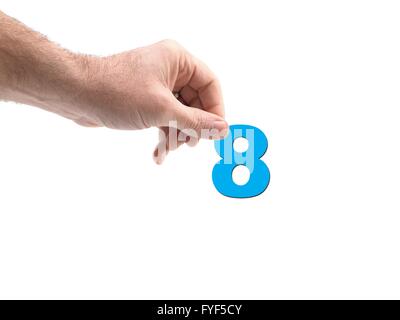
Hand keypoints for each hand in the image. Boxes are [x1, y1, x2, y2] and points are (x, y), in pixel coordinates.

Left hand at [77, 40, 227, 163]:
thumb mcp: (163, 110)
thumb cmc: (116, 92)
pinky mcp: (146, 100)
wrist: (77, 95)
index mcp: (177, 60)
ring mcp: (157, 86)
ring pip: (180, 114)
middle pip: (196, 103)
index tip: (216, 133)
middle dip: (192, 127)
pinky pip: (165, 119)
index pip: (210, 84)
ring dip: (176, 135)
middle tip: (188, 144)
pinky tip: (158, 153)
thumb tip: (221, 129)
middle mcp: (170, 70)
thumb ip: (196, 122)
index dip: (216, 110)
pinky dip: (163, 135)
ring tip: (167, 148)